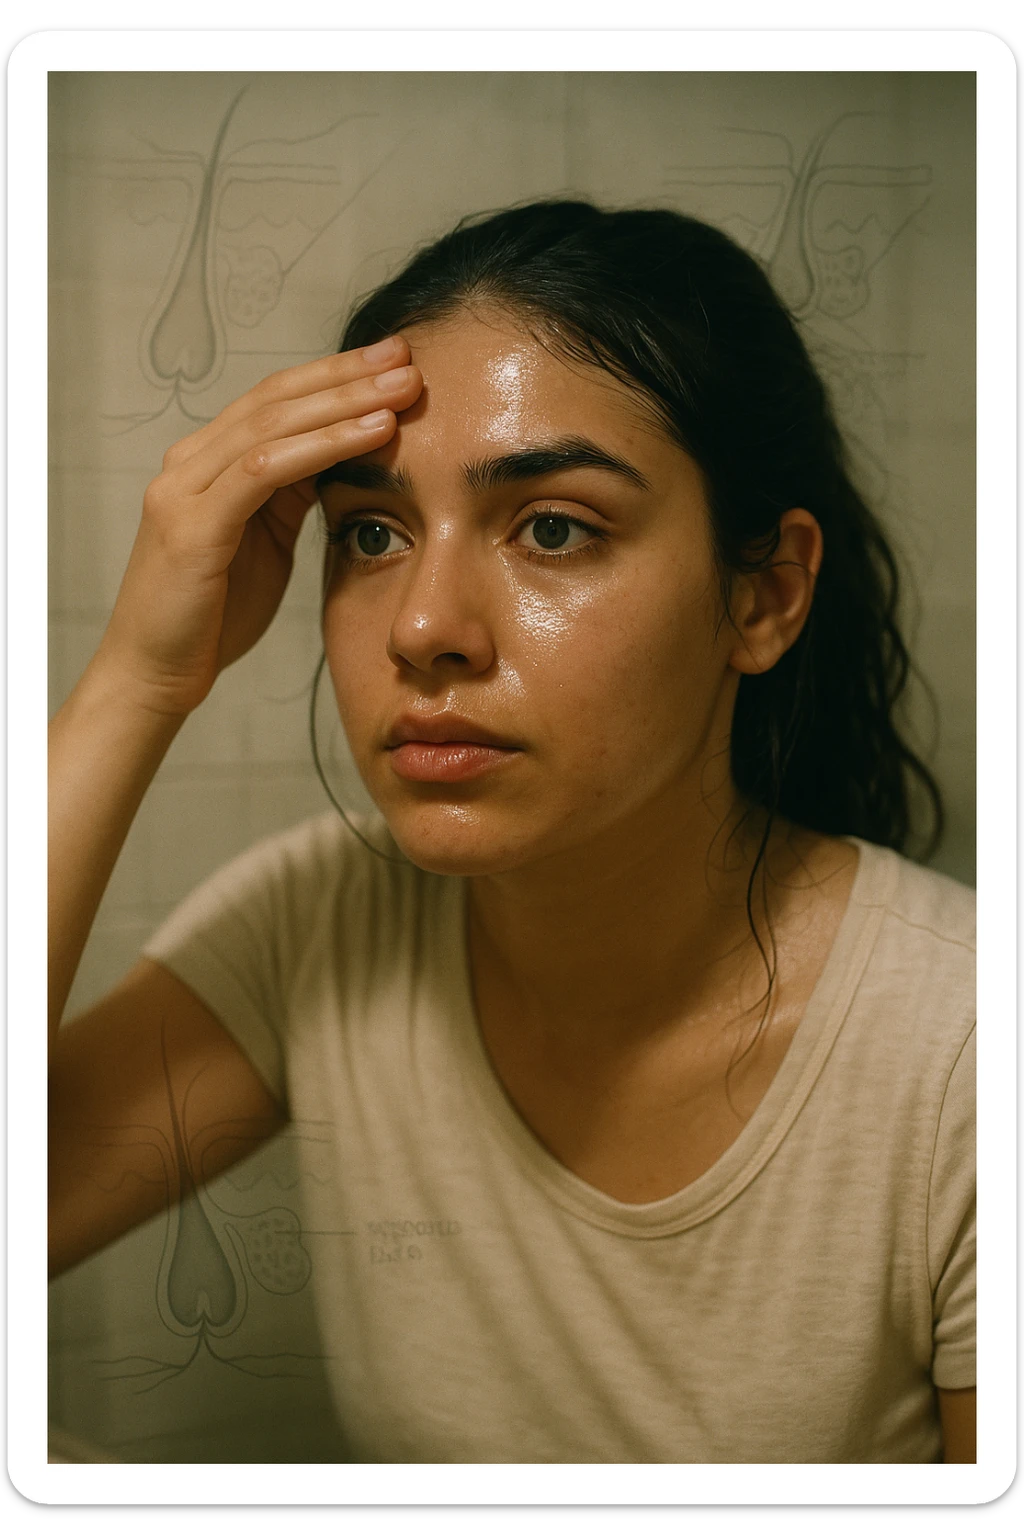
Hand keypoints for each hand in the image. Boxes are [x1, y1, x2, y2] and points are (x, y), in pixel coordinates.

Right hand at [94, 336, 421, 717]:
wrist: (157, 674)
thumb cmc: (213, 616)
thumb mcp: (263, 542)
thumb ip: (289, 496)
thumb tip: (340, 458)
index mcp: (206, 463)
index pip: (276, 400)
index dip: (335, 375)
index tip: (393, 360)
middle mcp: (189, 462)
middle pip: (278, 398)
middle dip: (347, 373)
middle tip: (407, 354)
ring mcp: (185, 488)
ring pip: (275, 424)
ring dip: (346, 401)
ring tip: (403, 388)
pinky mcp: (194, 524)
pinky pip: (267, 469)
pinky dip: (326, 445)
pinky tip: (374, 432)